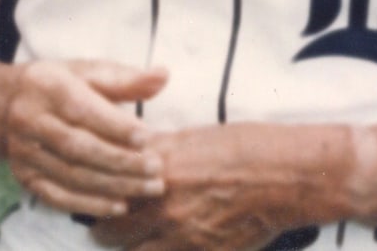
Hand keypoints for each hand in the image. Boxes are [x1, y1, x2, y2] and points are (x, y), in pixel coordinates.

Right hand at [4, 60, 167, 219]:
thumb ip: (126, 77)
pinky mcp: (25, 178)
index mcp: (48, 86)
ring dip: (113, 186)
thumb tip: (163, 75)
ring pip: (71, 175)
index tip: (148, 137)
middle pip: (78, 147)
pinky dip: (90, 204)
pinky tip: (119, 206)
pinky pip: (57, 197)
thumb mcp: (89, 71)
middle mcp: (31, 121)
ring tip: (148, 188)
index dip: (115, 126)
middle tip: (156, 169)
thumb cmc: (59, 84)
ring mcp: (25, 153)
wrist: (4, 104)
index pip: (83, 109)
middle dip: (120, 161)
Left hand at [91, 122, 336, 250]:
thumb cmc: (246, 147)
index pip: (109, 186)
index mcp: (160, 166)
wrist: (284, 175)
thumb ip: (162, 149)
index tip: (92, 194)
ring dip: (128, 249)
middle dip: (104, 229)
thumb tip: (138, 152)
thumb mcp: (196, 137)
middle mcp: (164, 203)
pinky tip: (159, 250)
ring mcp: (181, 235)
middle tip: (101, 227)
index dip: (97, 193)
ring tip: (126, 245)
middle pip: (111, 229)